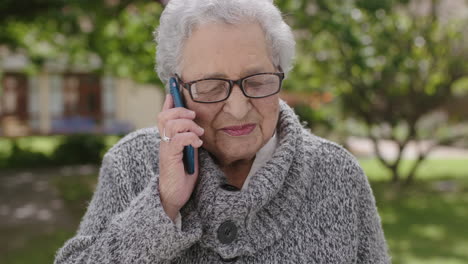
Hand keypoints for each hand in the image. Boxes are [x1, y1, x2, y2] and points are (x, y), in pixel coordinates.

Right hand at [157, 94, 203, 220]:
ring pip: (171, 124)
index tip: (173, 90)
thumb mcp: (188, 152)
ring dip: (188, 125)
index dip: (168, 101)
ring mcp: (165, 149)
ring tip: (198, 134)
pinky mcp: (170, 157)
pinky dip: (190, 138)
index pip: (163, 115)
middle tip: (194, 117)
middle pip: (164, 115)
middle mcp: (163, 141)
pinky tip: (197, 145)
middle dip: (181, 111)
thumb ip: (189, 137)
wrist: (174, 196)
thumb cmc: (182, 175)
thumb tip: (194, 124)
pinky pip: (178, 139)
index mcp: (167, 139)